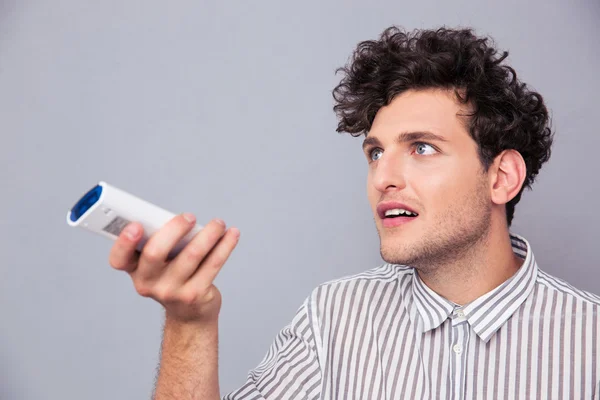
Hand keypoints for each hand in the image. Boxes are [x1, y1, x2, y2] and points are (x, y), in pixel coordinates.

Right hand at [108, 214, 239, 323]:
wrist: (189, 313)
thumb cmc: (173, 276)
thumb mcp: (161, 262)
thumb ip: (163, 241)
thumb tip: (183, 218)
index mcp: (134, 270)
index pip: (119, 259)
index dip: (124, 242)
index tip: (137, 225)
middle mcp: (148, 283)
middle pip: (155, 253)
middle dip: (174, 229)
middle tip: (190, 217)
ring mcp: (171, 291)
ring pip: (191, 256)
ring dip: (208, 234)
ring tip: (218, 223)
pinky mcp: (195, 295)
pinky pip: (212, 264)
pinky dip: (225, 246)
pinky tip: (232, 234)